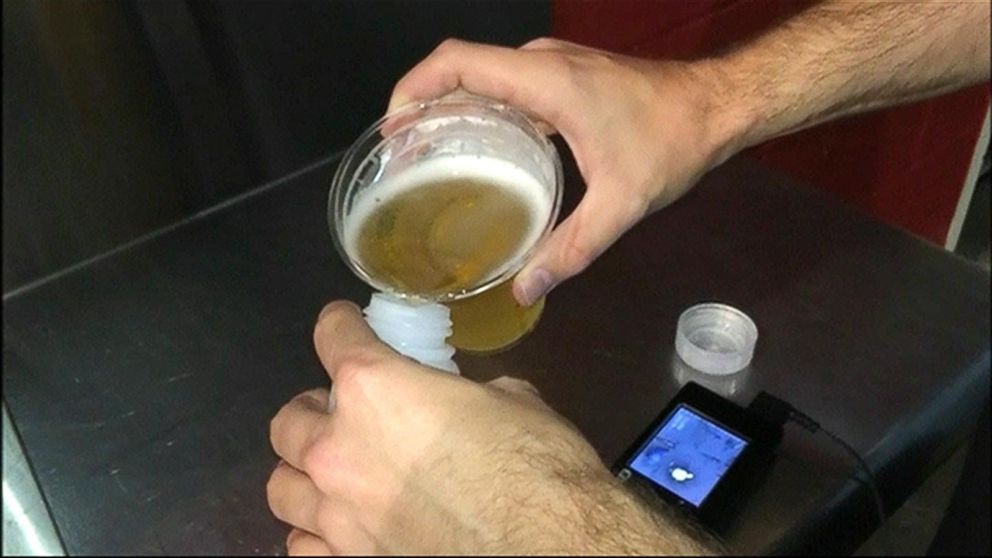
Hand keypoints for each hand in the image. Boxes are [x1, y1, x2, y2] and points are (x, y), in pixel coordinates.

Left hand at [267, 300, 716, 554]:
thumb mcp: (512, 400)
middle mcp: (337, 449)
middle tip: (344, 413)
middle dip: (314, 410)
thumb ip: (467, 393)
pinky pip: (302, 544)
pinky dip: (316, 532)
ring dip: (304, 473)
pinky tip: (342, 527)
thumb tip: (468, 400)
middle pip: (288, 420)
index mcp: (374, 389)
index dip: (341, 325)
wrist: (548, 545)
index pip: (333, 337)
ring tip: (334, 473)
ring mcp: (336, 515)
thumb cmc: (535, 464)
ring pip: (281, 487)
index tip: (345, 325)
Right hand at [389, 38, 740, 306]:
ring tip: (428, 163)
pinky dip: (479, 112)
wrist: (717, 105)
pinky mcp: (562, 75)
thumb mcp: (621, 203)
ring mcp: (551, 64)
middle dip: (420, 109)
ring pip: (481, 77)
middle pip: (458, 70)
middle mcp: (540, 61)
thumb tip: (525, 290)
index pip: (455, 62)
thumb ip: (571, 248)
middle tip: (402, 164)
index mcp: (544, 79)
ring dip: (449, 110)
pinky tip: (478, 156)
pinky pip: (504, 86)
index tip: (391, 134)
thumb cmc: (671, 141)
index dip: (411, 89)